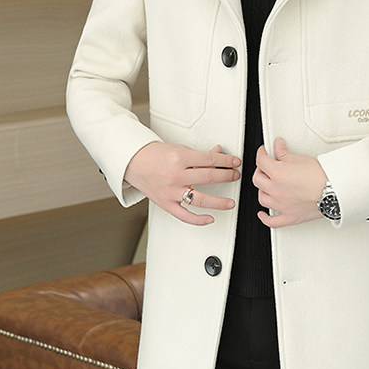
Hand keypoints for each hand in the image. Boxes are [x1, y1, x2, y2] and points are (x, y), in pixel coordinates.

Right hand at [124, 142, 240, 225]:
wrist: (132, 162)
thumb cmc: (154, 155)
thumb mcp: (179, 148)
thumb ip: (200, 154)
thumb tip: (219, 152)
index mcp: (179, 157)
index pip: (210, 160)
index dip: (226, 161)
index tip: (235, 163)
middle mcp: (175, 175)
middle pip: (209, 177)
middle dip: (226, 176)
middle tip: (235, 176)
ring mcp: (171, 191)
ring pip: (201, 199)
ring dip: (219, 202)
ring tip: (230, 202)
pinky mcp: (166, 203)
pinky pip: (185, 215)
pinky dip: (199, 219)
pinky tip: (211, 218)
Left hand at [253, 138, 326, 227]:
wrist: (335, 191)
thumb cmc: (322, 176)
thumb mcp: (301, 159)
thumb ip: (284, 154)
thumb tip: (278, 147)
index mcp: (278, 174)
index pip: (261, 161)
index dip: (261, 153)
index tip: (263, 152)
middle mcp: (276, 190)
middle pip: (258, 179)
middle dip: (260, 170)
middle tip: (266, 166)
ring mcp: (281, 205)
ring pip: (262, 198)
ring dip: (262, 190)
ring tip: (268, 185)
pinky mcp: (290, 217)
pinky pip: (272, 221)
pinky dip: (265, 218)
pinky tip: (262, 214)